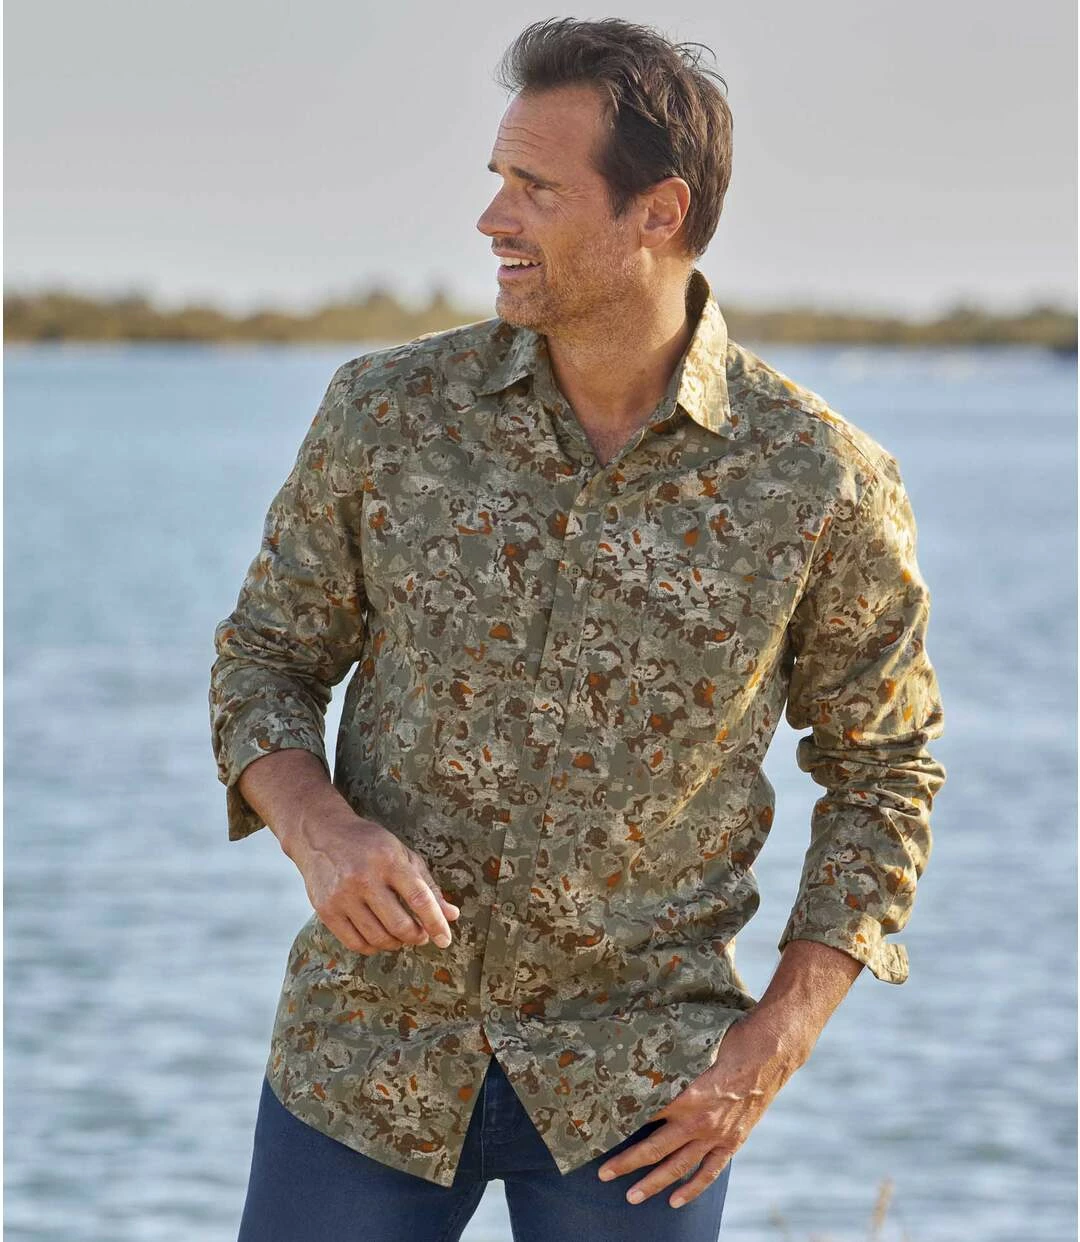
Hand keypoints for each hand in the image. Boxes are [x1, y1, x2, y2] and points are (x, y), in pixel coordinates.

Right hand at [288, 808, 460, 955]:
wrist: (321, 834)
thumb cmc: (369, 845)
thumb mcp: (402, 855)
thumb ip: (428, 886)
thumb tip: (452, 915)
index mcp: (389, 860)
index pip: (419, 898)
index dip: (436, 922)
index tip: (445, 939)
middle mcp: (365, 878)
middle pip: (399, 924)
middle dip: (417, 937)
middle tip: (421, 935)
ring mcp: (342, 895)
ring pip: (378, 937)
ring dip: (396, 943)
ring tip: (401, 936)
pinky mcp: (326, 910)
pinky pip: (355, 943)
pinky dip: (373, 947)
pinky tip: (379, 938)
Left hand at [595, 1010, 804, 1209]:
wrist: (770, 1052)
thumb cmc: (730, 1041)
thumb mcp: (693, 1046)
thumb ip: (670, 1062)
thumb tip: (641, 1060)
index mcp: (687, 1094)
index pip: (647, 1114)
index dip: (623, 1122)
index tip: (602, 1129)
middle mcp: (699, 1120)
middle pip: (656, 1147)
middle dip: (627, 1162)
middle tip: (604, 1174)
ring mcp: (717, 1134)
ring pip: (679, 1166)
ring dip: (654, 1182)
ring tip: (632, 1196)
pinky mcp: (732, 1141)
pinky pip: (710, 1171)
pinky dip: (692, 1188)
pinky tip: (675, 1200)